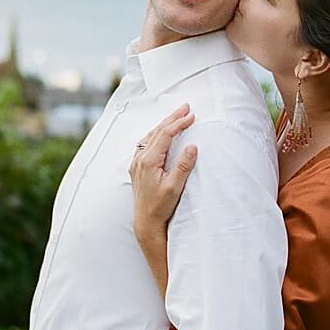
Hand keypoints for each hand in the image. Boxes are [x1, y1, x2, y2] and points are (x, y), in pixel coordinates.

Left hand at [129, 103, 197, 244]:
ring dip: (164, 125)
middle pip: (156, 131)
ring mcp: (136, 163)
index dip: (178, 124)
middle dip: (172, 118)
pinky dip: (156, 135)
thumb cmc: (160, 207)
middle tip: (186, 107)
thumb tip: (192, 147)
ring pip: (150, 136)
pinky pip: (145, 144)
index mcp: (148, 161)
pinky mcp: (137, 168)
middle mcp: (139, 159)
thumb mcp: (174, 187)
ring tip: (177, 116)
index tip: (191, 116)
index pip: (165, 135)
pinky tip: (161, 134)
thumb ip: (183, 166)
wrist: (146, 222)